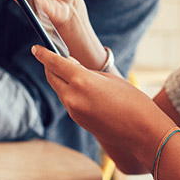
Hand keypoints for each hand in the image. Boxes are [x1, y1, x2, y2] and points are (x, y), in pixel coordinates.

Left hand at [31, 45, 176, 164]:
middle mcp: (73, 97)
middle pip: (52, 77)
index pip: (55, 63)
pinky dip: (69, 91)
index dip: (43, 54)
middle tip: (52, 56)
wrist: (143, 131)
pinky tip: (79, 88)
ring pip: (59, 90)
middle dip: (49, 66)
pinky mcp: (78, 121)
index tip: (36, 48)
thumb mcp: (109, 79)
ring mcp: (74, 111)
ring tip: (69, 70)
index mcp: (82, 81)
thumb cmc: (133, 100)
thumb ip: (87, 72)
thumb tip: (70, 67)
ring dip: (60, 79)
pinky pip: (67, 101)